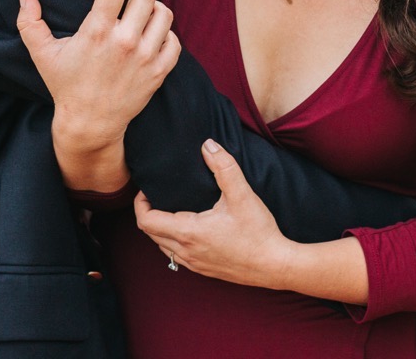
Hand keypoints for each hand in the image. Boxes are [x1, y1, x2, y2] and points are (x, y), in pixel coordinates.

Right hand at [17, 0, 180, 148]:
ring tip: (143, 8)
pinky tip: (153, 32)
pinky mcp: (158, 73)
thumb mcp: (42, 55)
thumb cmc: (65, 85)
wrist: (90, 124)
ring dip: (154, 6)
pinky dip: (166, 32)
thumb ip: (29, 22)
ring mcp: (145, 58)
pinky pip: (174, 41)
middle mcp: (125, 42)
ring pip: (163, 14)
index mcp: (97, 32)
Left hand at [134, 139, 293, 287]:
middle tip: (157, 195)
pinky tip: (189, 230)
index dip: (141, 203)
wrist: (274, 265)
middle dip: (148, 213)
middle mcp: (186, 251)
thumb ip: (223, 166)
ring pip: (163, 247)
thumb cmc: (258, 231)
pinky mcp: (204, 270)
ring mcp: (194, 264)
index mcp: (189, 232)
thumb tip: (207, 144)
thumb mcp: (242, 194)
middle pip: (150, 234)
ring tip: (171, 209)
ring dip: (160, 229)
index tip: (148, 189)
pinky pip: (177, 256)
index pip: (146, 221)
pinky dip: (173, 242)